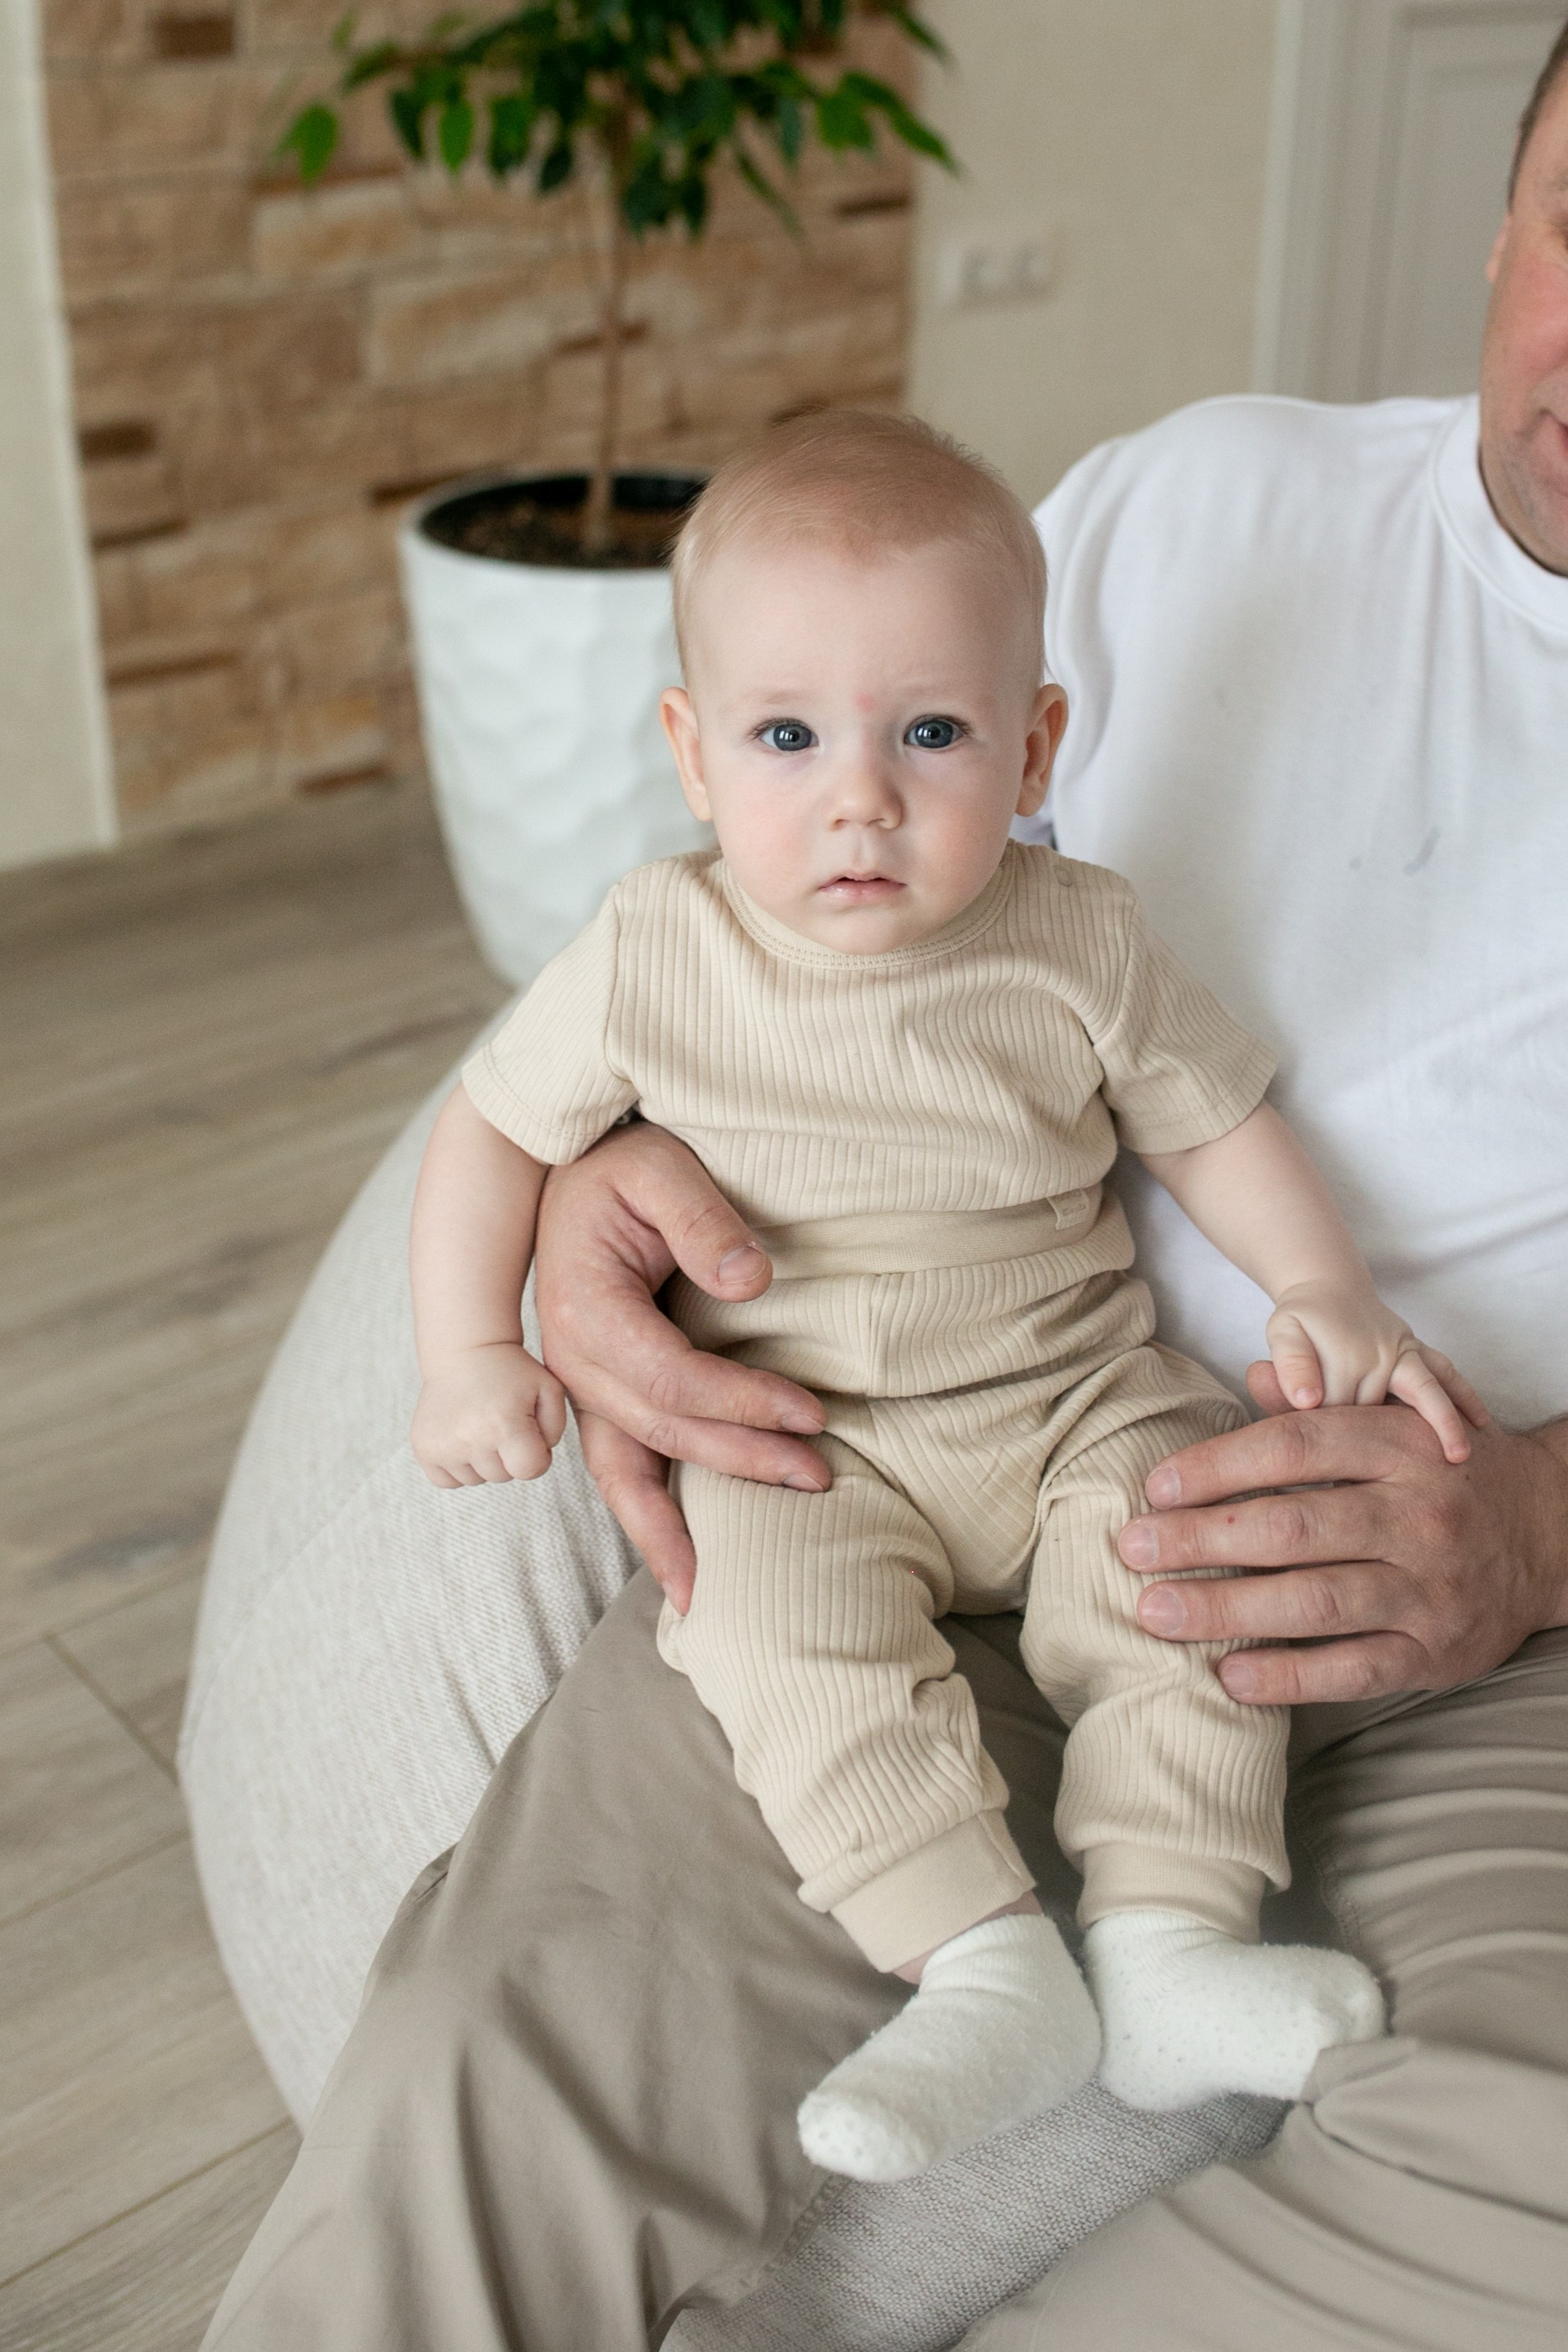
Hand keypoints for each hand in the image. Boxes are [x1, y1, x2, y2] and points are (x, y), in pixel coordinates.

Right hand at [412, 1341, 566, 1486]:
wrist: (464, 1352)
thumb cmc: (511, 1371)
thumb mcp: (548, 1390)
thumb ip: (555, 1431)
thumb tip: (536, 1462)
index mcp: (504, 1424)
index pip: (530, 1470)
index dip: (537, 1455)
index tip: (530, 1434)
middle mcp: (470, 1438)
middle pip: (503, 1476)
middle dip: (509, 1455)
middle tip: (502, 1421)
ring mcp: (443, 1446)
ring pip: (476, 1480)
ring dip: (483, 1461)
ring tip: (481, 1426)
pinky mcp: (423, 1448)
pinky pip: (447, 1481)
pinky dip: (457, 1467)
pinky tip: (462, 1438)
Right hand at [533, 1123, 828, 1611]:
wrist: (566, 1169)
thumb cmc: (622, 1164)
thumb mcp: (659, 1167)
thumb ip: (702, 1218)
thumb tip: (751, 1283)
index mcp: (582, 1307)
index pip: (670, 1379)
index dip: (743, 1403)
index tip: (813, 1414)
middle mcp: (569, 1358)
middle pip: (658, 1431)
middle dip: (740, 1462)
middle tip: (819, 1478)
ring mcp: (575, 1383)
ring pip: (622, 1471)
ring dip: (676, 1523)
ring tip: (716, 1587)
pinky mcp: (593, 1392)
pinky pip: (617, 1464)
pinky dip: (648, 1511)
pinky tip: (682, 1559)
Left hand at [1119, 1368, 1567, 1704]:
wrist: (1553, 1535)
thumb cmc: (1446, 1475)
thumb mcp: (1398, 1425)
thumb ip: (1323, 1408)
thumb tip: (1254, 1376)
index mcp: (1401, 1447)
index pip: (1296, 1447)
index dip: (1218, 1465)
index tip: (1155, 1487)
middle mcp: (1418, 1515)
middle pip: (1292, 1527)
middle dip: (1200, 1539)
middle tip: (1131, 1548)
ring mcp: (1430, 1588)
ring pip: (1314, 1602)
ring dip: (1226, 1610)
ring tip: (1155, 1612)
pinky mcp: (1435, 1653)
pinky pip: (1353, 1669)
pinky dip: (1287, 1677)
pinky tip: (1228, 1675)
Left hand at [1265, 1278, 1488, 1463]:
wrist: (1330, 1289)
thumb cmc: (1303, 1319)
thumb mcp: (1284, 1333)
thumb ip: (1291, 1364)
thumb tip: (1308, 1400)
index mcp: (1347, 1356)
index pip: (1343, 1413)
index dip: (1335, 1440)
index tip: (1330, 1469)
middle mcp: (1383, 1354)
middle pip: (1385, 1412)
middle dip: (1386, 1444)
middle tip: (1396, 1482)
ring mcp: (1407, 1352)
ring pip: (1428, 1393)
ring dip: (1445, 1424)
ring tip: (1460, 1459)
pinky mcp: (1420, 1351)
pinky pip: (1447, 1373)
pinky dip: (1466, 1396)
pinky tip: (1482, 1424)